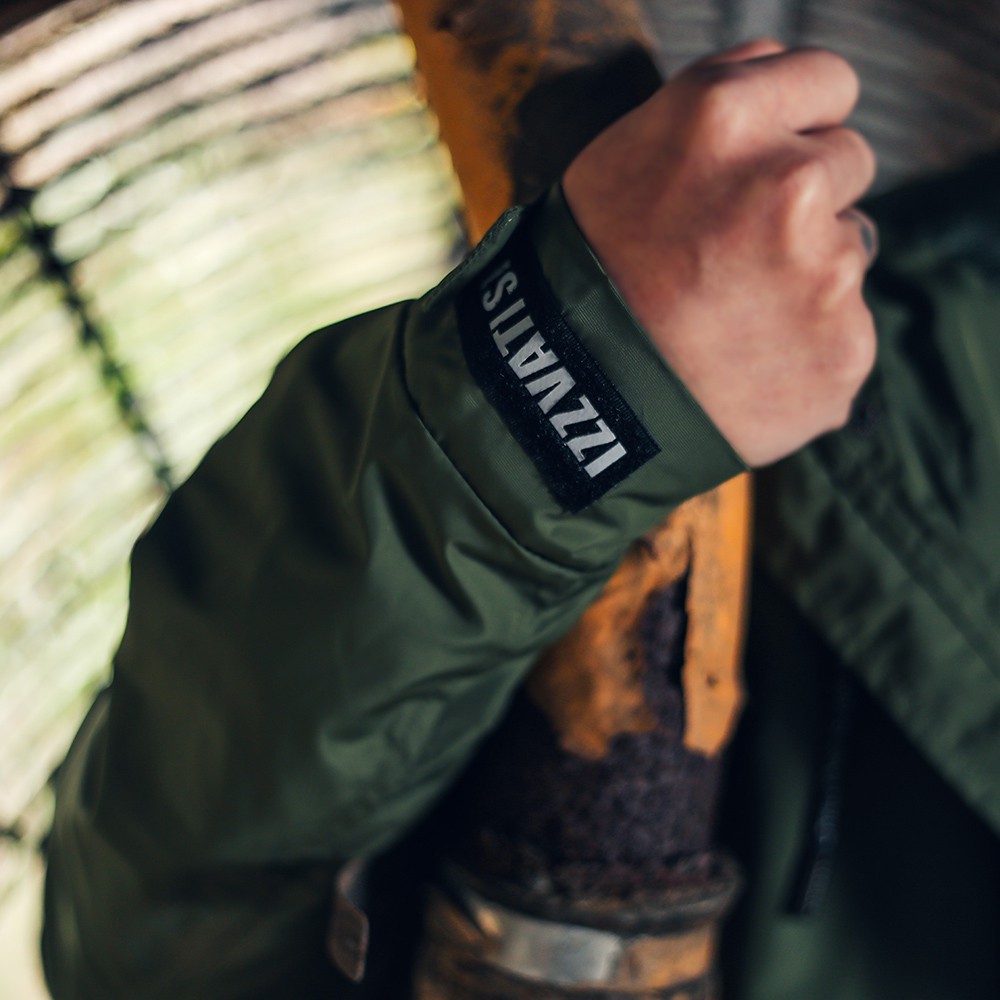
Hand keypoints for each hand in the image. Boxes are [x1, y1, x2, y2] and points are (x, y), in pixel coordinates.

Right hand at [562, 40, 877, 466]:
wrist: (575, 401)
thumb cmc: (590, 273)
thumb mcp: (626, 153)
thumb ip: (720, 100)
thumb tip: (792, 88)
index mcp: (726, 119)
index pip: (828, 83)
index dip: (800, 120)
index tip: (775, 157)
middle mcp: (790, 184)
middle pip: (848, 164)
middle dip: (804, 198)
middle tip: (732, 251)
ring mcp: (826, 275)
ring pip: (847, 253)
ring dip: (803, 275)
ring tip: (726, 318)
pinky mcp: (844, 349)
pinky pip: (843, 330)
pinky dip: (805, 347)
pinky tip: (745, 364)